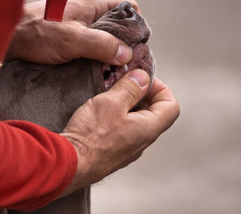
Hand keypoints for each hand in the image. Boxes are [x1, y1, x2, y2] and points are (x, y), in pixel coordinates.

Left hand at [7, 0, 139, 64]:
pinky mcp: (70, 34)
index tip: (137, 45)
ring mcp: (79, 22)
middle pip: (118, 22)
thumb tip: (125, 54)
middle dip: (124, 42)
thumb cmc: (35, 32)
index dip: (136, 24)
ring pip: (105, 34)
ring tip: (110, 68)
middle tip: (124, 62)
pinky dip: (96, 54)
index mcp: (93, 2)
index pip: (128, 5)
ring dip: (109, 50)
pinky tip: (95, 67)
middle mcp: (88, 9)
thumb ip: (101, 45)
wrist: (8, 38)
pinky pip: (91, 42)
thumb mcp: (72, 39)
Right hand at [60, 69, 179, 194]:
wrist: (70, 164)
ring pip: (136, 121)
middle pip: (154, 113)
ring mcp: (128, 149)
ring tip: (110, 95)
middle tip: (123, 82)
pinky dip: (117, 117)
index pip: (171, 106)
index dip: (161, 88)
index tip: (142, 80)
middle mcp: (142, 142)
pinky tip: (101, 111)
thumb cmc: (91, 135)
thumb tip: (143, 77)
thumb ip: (130, 88)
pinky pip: (123, 130)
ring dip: (127, 104)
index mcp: (148, 129)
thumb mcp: (111, 102)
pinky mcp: (113, 152)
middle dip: (141, 94)